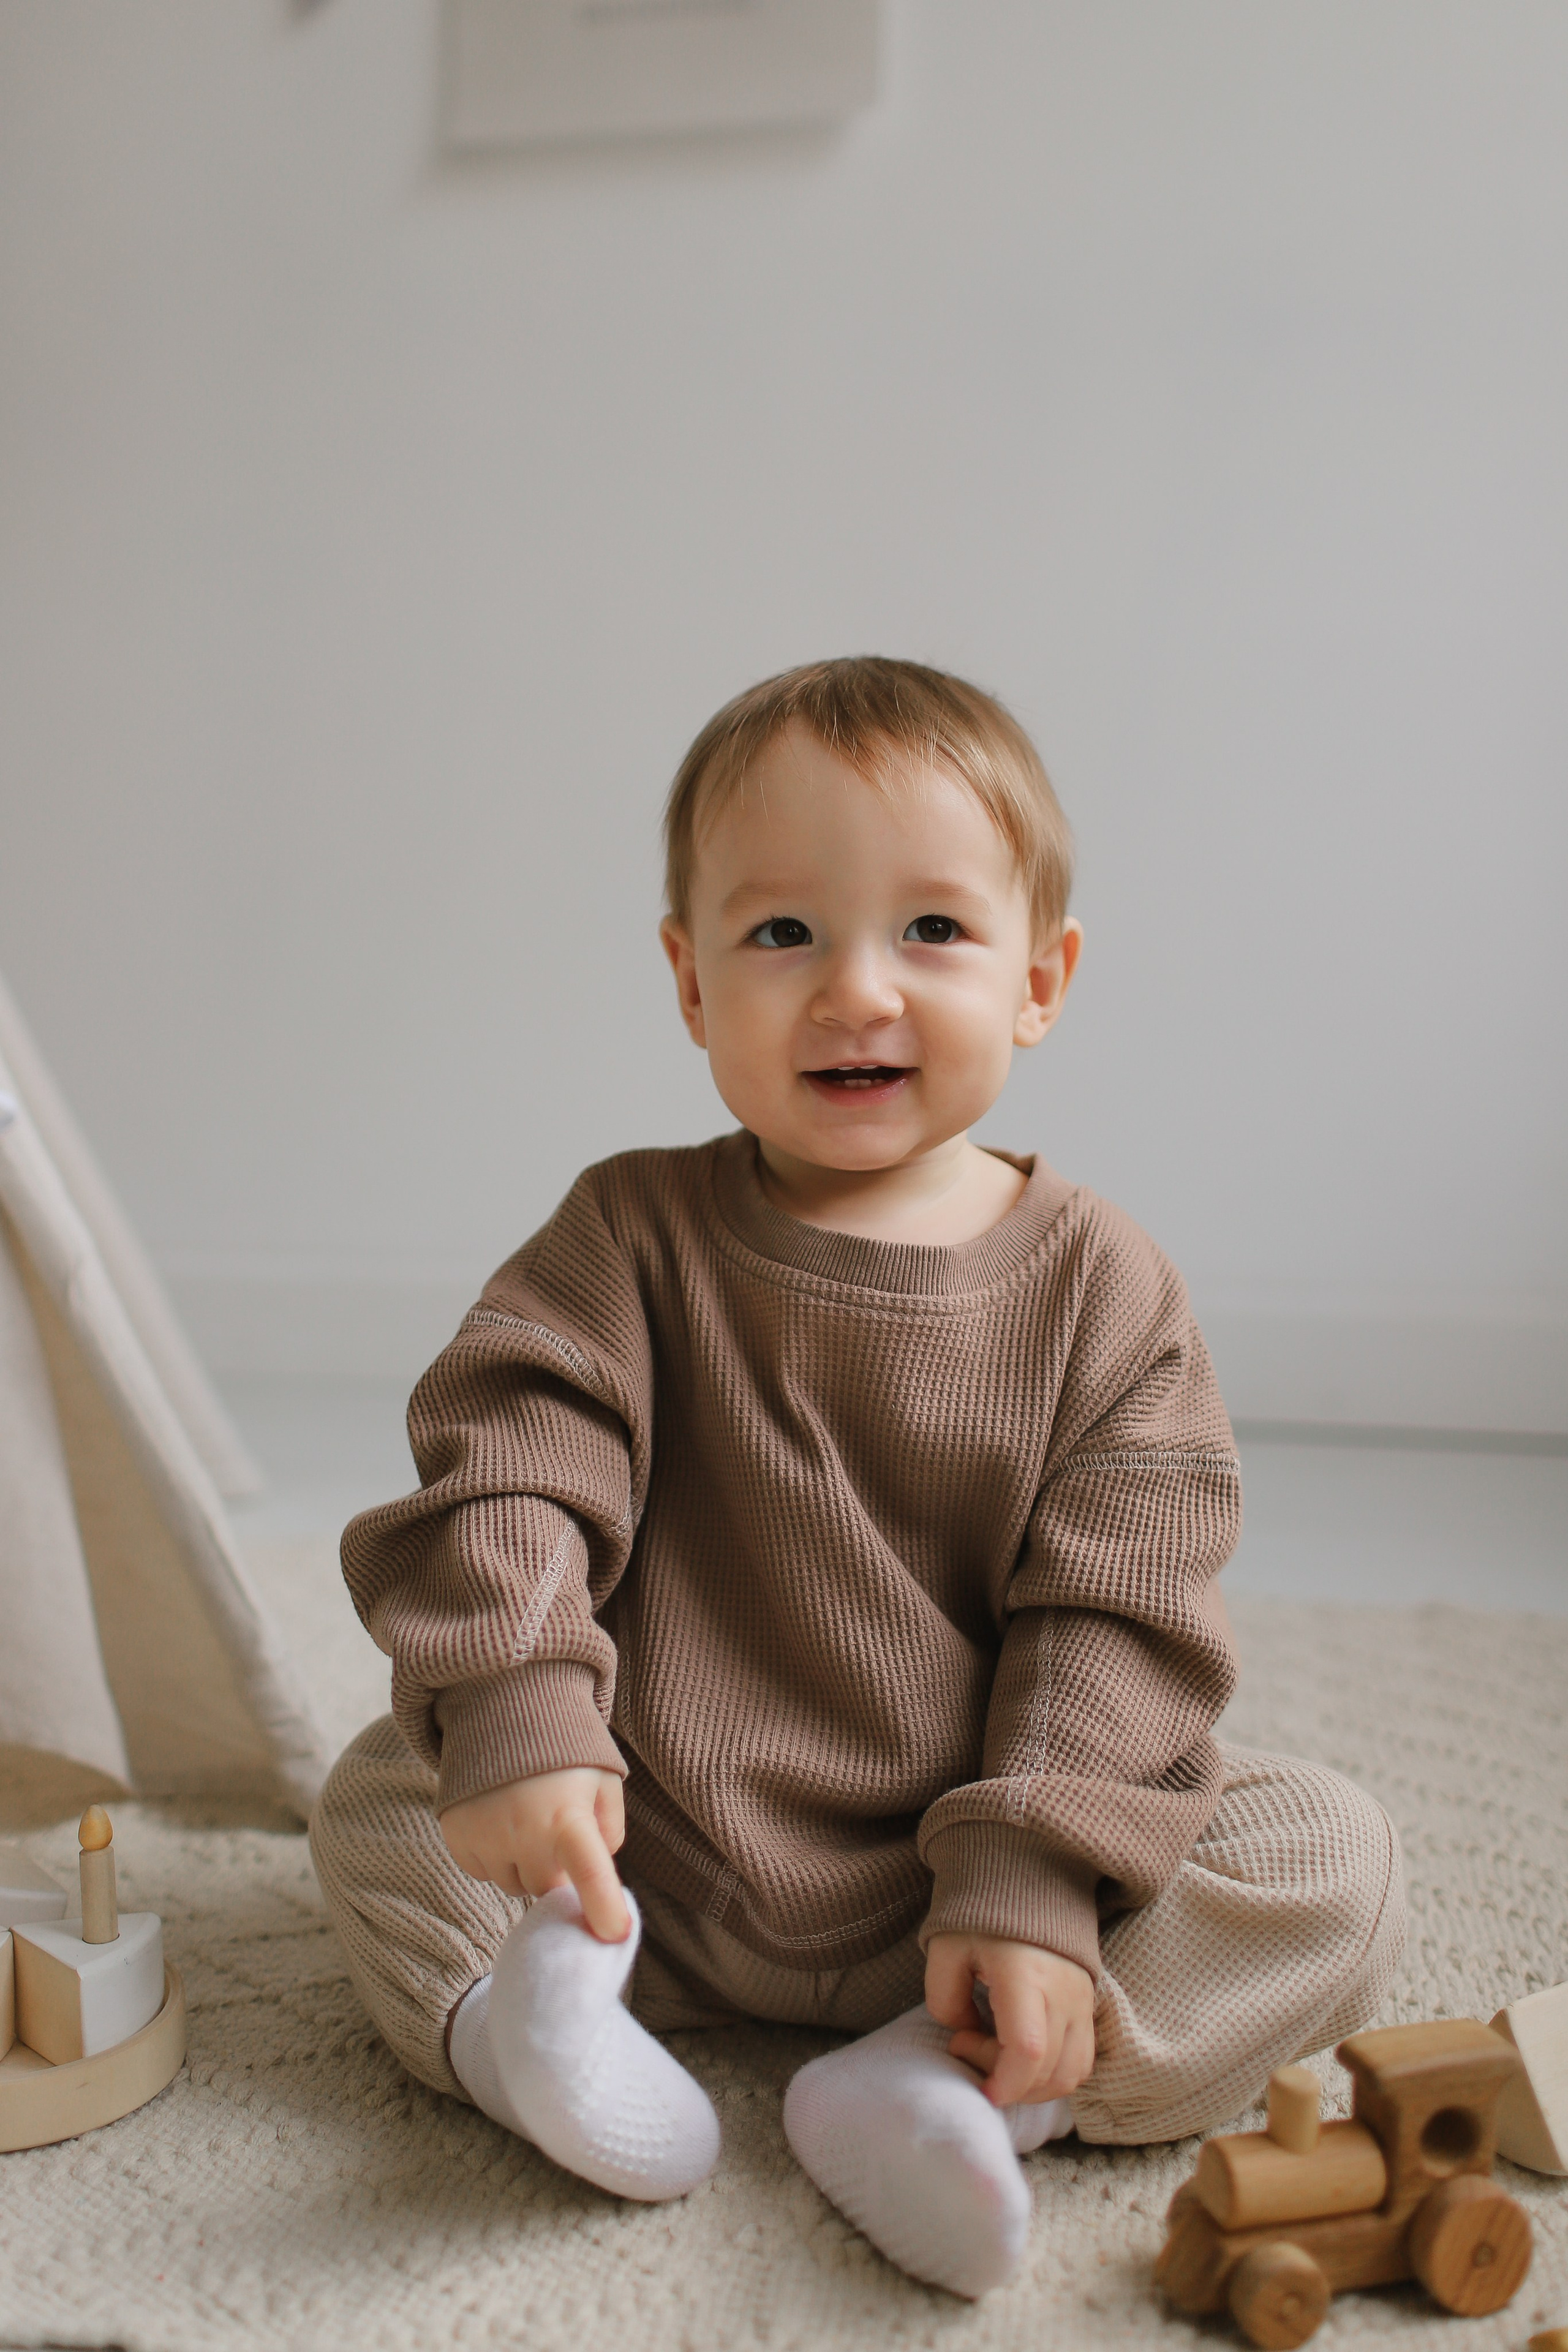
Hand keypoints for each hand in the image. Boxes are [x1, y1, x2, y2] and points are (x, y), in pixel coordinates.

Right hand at [440, 1766, 630, 1940]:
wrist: (503, 1708)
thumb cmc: (564, 1749)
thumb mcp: (603, 1780)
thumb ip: (609, 1831)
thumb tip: (593, 1874)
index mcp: (567, 1816)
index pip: (589, 1870)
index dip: (603, 1905)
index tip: (615, 1935)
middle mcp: (522, 1833)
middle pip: (546, 1888)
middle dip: (556, 1870)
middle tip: (557, 1829)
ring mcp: (485, 1838)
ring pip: (513, 1883)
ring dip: (524, 1863)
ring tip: (527, 1814)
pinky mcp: (457, 1838)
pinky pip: (483, 1871)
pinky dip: (495, 1855)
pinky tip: (501, 1816)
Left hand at [924, 1932, 1095, 2106]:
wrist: (1028, 1880)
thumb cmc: (981, 1915)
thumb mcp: (946, 1950)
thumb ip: (945, 2000)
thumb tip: (966, 2035)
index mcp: (1024, 1974)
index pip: (1028, 2050)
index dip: (1006, 2083)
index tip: (982, 2089)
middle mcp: (1063, 1991)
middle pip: (1048, 2070)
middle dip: (1006, 2081)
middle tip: (969, 2044)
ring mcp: (1082, 2000)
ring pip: (1070, 2074)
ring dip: (1032, 2086)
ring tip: (995, 2054)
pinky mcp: (1088, 2005)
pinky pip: (1081, 2061)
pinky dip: (1053, 2074)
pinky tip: (1021, 2055)